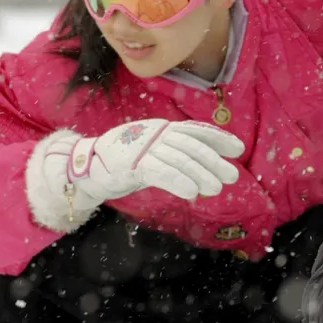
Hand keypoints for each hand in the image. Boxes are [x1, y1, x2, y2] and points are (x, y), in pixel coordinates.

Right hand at [26, 120, 244, 231]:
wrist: (84, 167)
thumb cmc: (121, 162)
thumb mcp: (151, 155)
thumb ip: (174, 159)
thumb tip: (202, 176)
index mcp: (161, 129)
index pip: (195, 130)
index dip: (218, 138)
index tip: (238, 149)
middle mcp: (155, 133)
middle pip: (191, 146)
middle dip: (214, 161)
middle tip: (232, 177)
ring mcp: (143, 147)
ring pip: (179, 159)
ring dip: (201, 174)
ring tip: (217, 189)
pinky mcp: (132, 164)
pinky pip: (161, 172)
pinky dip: (179, 182)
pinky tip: (193, 193)